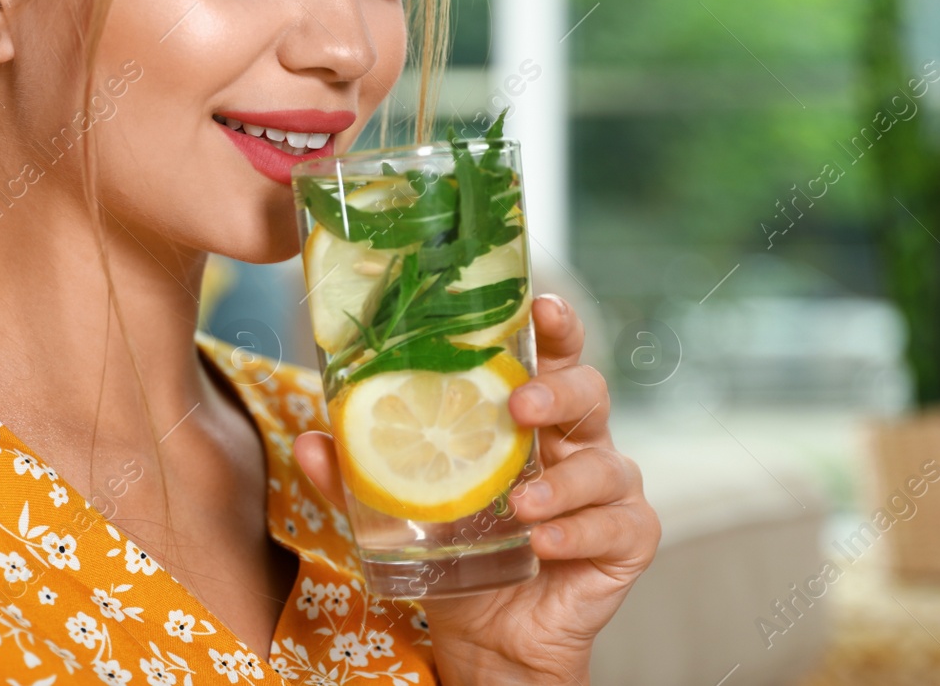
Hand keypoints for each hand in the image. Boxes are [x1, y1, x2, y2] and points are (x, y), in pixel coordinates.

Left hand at [293, 293, 661, 684]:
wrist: (489, 633)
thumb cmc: (457, 550)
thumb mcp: (404, 510)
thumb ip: (360, 477)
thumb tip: (311, 442)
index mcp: (533, 416)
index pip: (553, 355)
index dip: (556, 326)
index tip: (540, 306)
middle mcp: (579, 441)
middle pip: (589, 392)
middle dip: (557, 392)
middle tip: (519, 406)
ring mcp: (609, 489)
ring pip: (605, 466)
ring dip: (562, 483)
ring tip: (519, 506)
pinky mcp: (628, 538)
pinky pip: (618, 525)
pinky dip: (579, 532)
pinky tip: (546, 543)